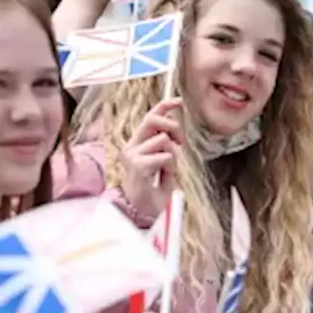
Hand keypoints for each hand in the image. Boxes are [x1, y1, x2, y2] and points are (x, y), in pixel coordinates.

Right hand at [119, 98, 182, 216]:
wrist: (142, 210)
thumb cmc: (153, 188)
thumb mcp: (164, 161)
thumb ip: (166, 144)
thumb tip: (173, 125)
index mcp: (137, 143)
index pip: (149, 116)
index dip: (164, 105)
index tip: (179, 101)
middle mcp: (131, 146)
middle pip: (152, 119)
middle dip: (172, 126)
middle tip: (180, 142)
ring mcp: (132, 155)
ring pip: (162, 139)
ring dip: (173, 155)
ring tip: (168, 170)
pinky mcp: (138, 166)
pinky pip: (164, 156)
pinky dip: (171, 166)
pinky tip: (165, 176)